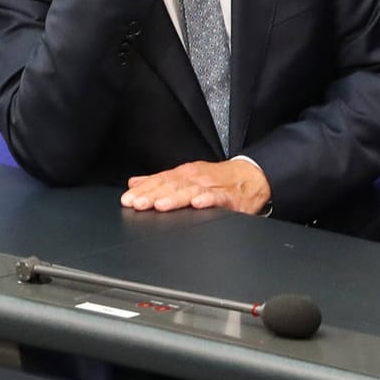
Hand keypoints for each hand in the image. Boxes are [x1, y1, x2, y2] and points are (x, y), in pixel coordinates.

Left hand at [121, 158, 270, 214]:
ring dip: (175, 198)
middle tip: (138, 203)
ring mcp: (213, 187)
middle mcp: (197, 179)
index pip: (161, 180)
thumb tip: (134, 183)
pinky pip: (219, 198)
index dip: (144, 190)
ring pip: (192, 192)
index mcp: (185, 174)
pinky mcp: (231, 198)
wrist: (252, 177)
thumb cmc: (219, 179)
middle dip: (153, 195)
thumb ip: (160, 181)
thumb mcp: (188, 176)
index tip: (127, 200)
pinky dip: (208, 200)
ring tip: (160, 205)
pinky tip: (198, 204)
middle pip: (172, 186)